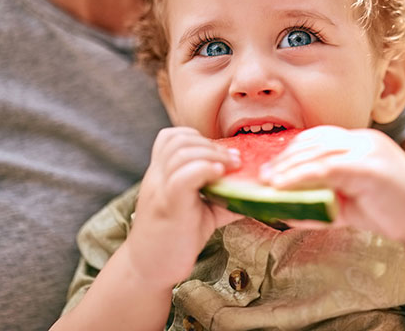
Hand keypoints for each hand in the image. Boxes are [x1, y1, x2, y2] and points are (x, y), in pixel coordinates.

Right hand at [123, 127, 240, 288]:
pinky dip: (205, 170)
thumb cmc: (175, 238)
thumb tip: (256, 192)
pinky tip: (220, 176)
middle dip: (211, 144)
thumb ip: (223, 197)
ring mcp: (160, 190)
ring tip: (232, 167)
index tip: (219, 153)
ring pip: (181, 153)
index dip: (196, 137)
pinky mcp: (169, 207)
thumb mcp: (202, 211)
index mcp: (160, 174)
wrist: (148, 268)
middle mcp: (156, 177)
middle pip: (178, 140)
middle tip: (234, 160)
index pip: (170, 137)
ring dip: (213, 154)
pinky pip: (183, 177)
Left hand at [261, 126, 404, 241]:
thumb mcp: (351, 203)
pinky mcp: (369, 166)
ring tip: (268, 181)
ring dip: (288, 167)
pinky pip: (326, 168)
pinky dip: (301, 177)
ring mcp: (368, 150)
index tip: (273, 164)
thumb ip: (324, 200)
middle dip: (286, 157)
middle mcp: (364, 140)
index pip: (320, 137)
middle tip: (263, 173)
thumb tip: (289, 208)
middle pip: (315, 141)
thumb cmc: (391, 213)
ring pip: (317, 153)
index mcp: (362, 142)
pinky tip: (284, 187)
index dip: (294, 149)